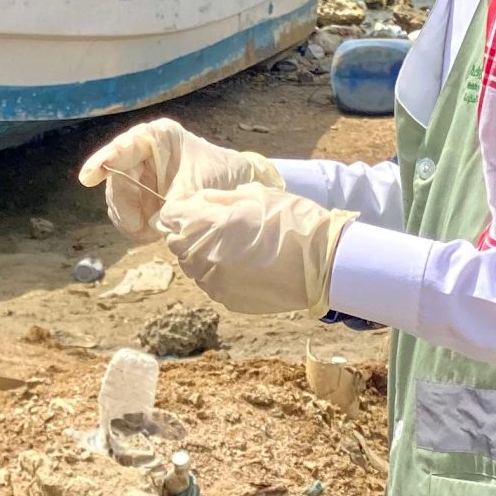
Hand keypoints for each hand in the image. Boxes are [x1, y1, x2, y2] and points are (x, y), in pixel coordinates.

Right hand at [78, 118, 280, 243]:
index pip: (124, 146)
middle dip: (122, 202)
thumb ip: (175, 200)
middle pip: (116, 177)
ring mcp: (141, 178)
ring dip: (128, 218)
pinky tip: (149, 233)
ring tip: (148, 230)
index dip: (104, 161)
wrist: (238, 189)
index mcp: (157, 138)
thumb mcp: (200, 184)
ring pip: (118, 199)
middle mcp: (143, 155)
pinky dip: (134, 227)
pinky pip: (126, 215)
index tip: (88, 177)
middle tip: (134, 224)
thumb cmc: (221, 174)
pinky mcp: (143, 200)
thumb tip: (156, 221)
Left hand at [155, 184, 355, 315]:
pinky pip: (211, 284)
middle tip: (216, 228)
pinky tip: (243, 265)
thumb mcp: (256, 195)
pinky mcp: (228, 300)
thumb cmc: (293, 222)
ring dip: (203, 255)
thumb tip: (197, 201)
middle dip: (189, 234)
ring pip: (192, 267)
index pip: (171, 217)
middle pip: (177, 245)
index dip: (179, 211)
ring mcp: (216, 282)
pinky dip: (219, 274)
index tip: (192, 209)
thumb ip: (219, 198)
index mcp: (211, 224)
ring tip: (233, 247)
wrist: (324, 264)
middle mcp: (206, 256)